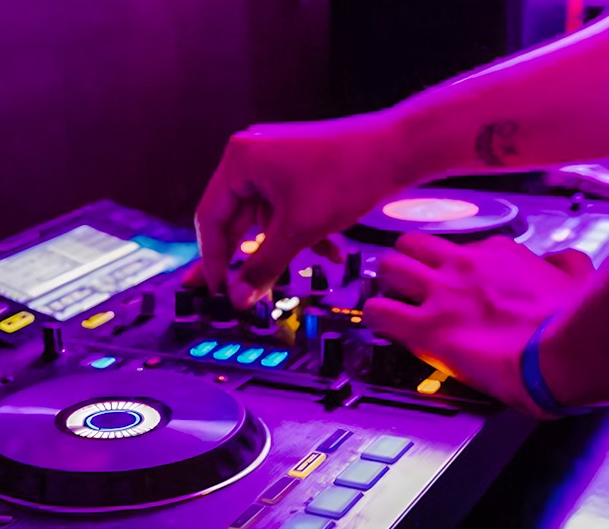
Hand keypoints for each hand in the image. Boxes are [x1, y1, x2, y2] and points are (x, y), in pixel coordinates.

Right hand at [192, 113, 407, 307]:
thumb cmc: (346, 178)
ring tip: (309, 265)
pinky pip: (285, 208)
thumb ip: (262, 267)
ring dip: (284, 246)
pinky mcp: (296, 168)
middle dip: (252, 256)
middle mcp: (250, 156)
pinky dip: (301, 231)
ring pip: (265, 219)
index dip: (213, 259)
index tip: (219, 291)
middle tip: (248, 292)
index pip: (210, 218)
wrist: (398, 149)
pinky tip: (330, 252)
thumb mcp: (299, 230)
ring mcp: (274, 160)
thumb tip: (237, 299)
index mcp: (239, 161)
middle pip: (236, 219)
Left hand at [362, 233, 594, 416]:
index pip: (460, 248)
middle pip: (412, 244)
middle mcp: (464, 265)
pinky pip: (378, 312)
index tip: (453, 282)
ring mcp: (441, 294)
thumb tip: (563, 259)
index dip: (451, 266)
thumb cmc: (576, 323)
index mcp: (499, 254)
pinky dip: (374, 318)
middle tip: (406, 284)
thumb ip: (566, 263)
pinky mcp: (426, 328)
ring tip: (388, 301)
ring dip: (384, 285)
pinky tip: (380, 328)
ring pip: (388, 268)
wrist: (568, 353)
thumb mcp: (580, 278)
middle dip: (405, 262)